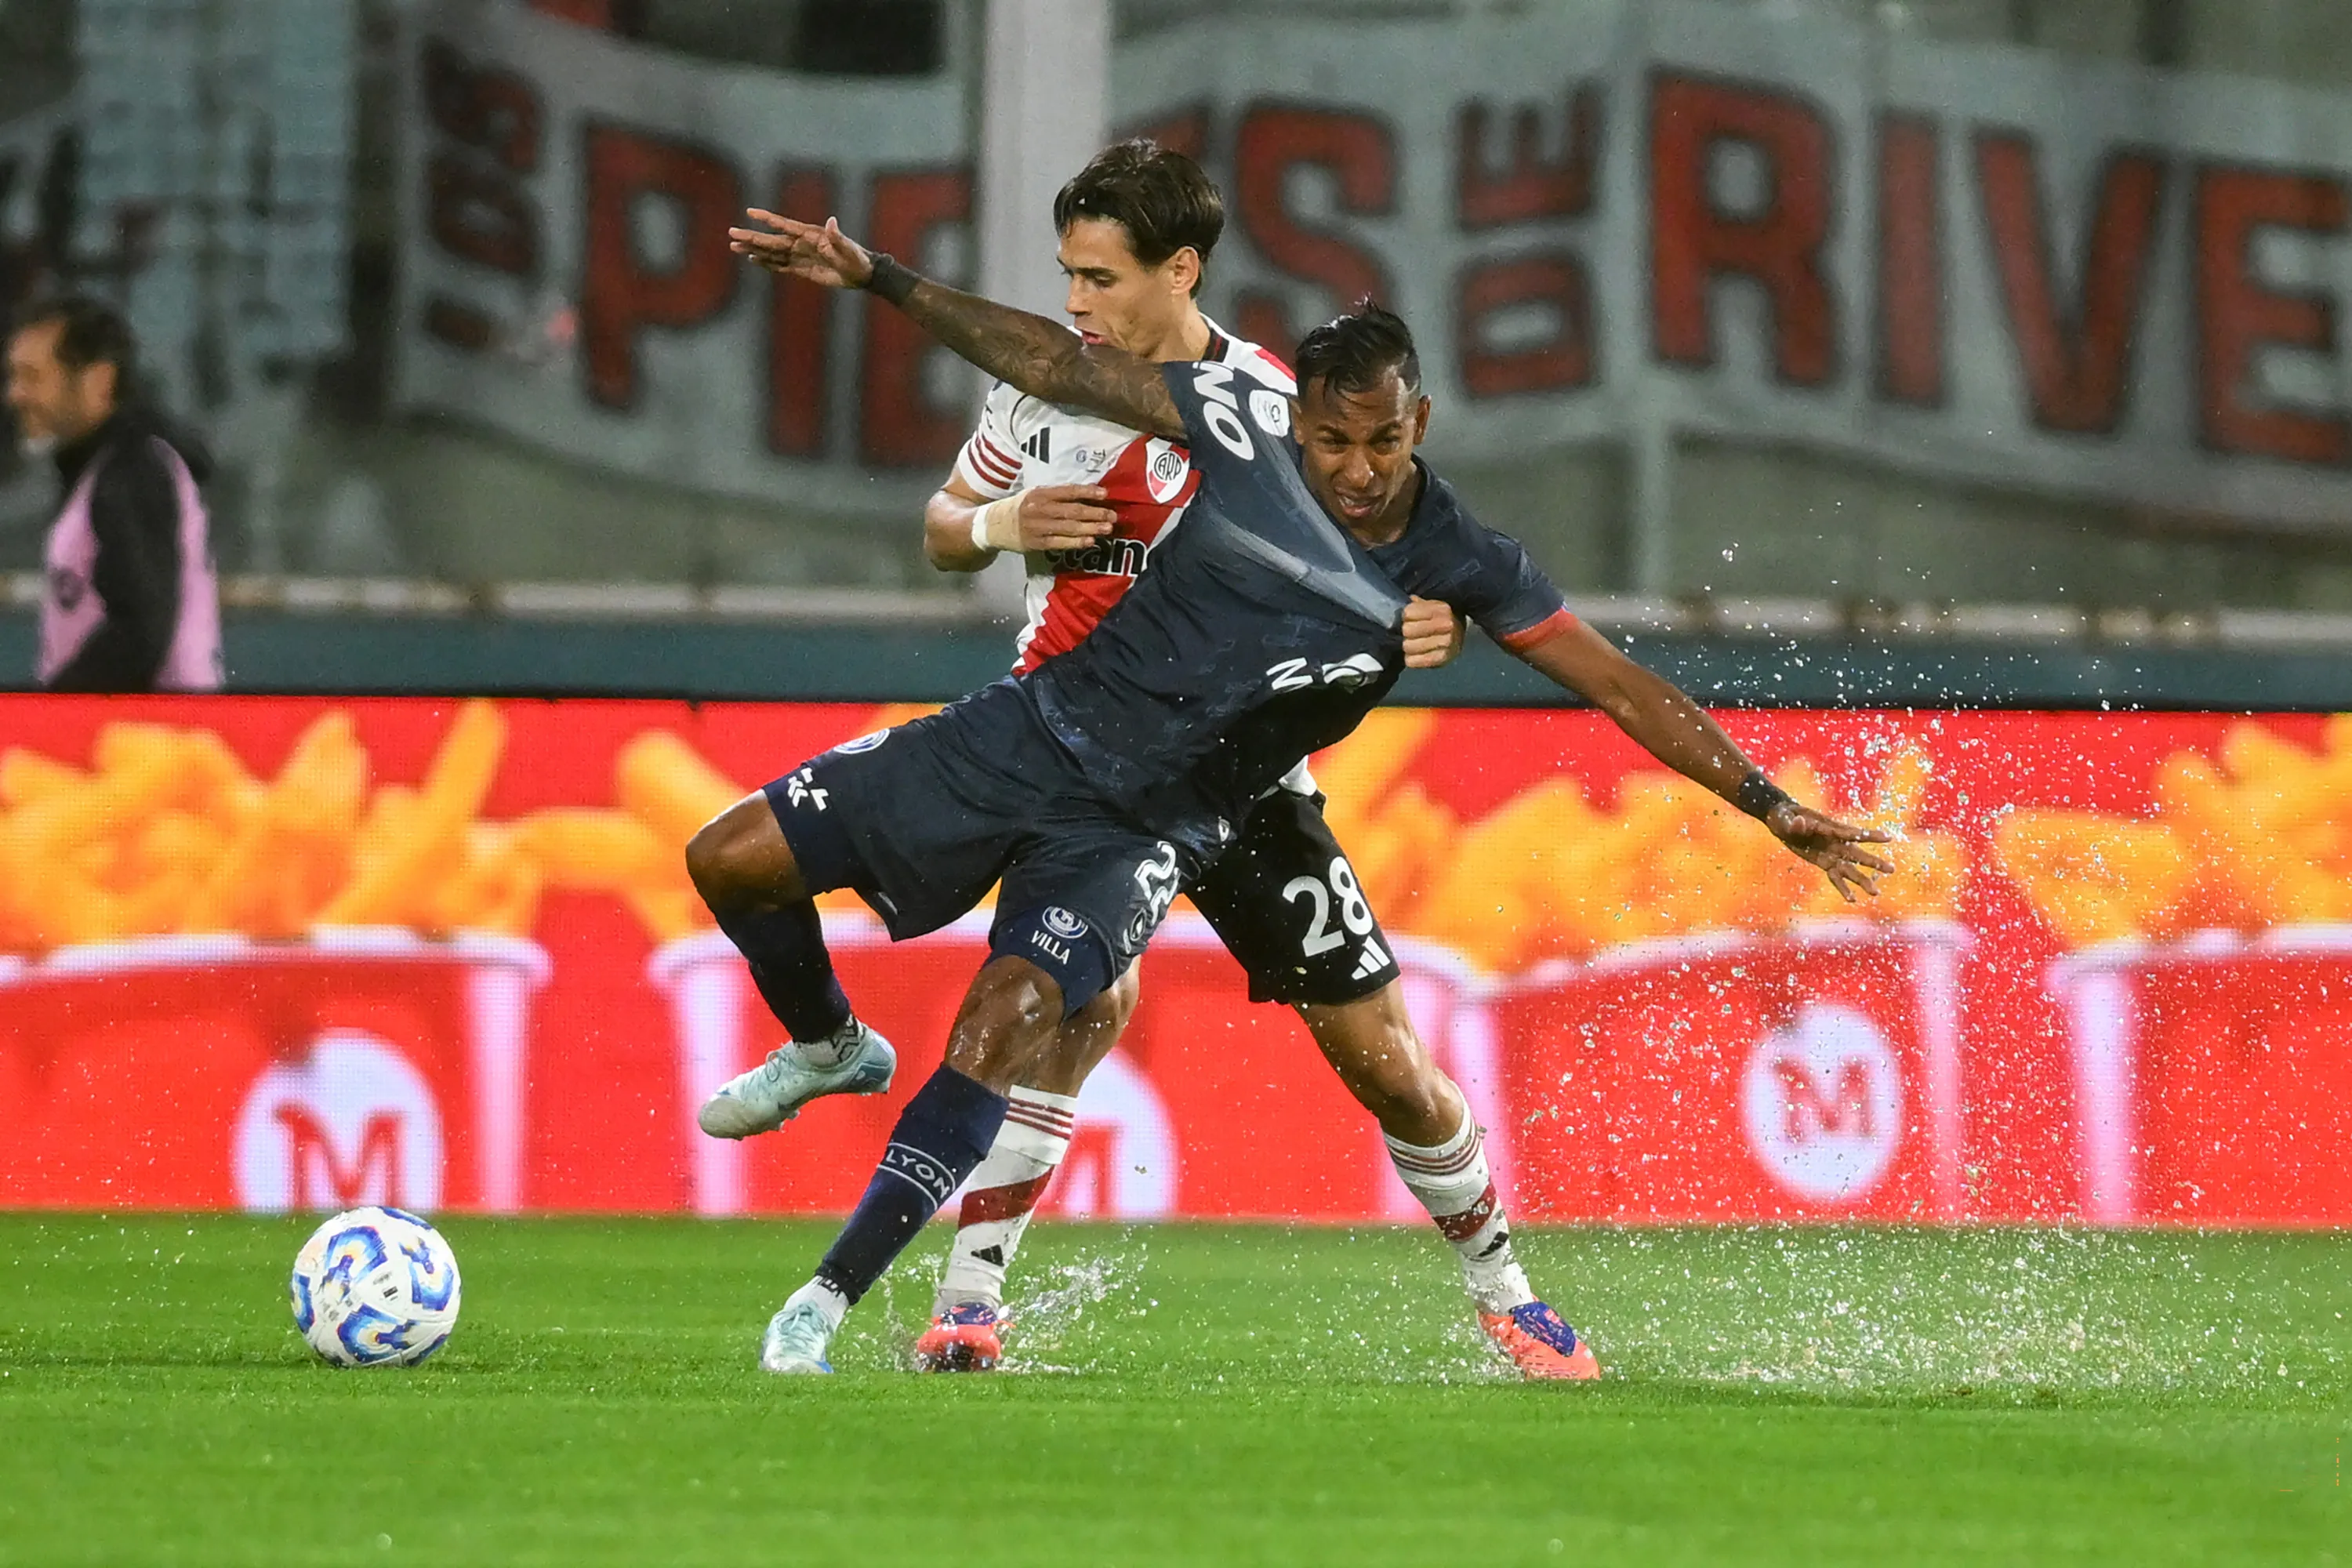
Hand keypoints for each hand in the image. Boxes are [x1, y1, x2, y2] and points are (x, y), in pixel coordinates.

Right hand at [728, 210, 873, 288]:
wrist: (862, 273)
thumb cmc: (857, 258)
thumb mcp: (848, 248)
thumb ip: (837, 236)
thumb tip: (832, 221)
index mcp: (810, 235)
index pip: (784, 225)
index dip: (767, 219)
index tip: (750, 212)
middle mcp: (801, 244)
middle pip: (772, 240)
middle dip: (752, 237)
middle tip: (732, 233)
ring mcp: (800, 256)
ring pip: (772, 252)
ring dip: (754, 250)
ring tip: (735, 246)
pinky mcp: (802, 269)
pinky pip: (780, 266)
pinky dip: (766, 264)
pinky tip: (753, 260)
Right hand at [1013, 485, 1117, 551]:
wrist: (993, 525)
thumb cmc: (1020, 507)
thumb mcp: (1034, 494)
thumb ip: (1056, 495)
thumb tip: (1086, 496)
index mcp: (1040, 493)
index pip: (1068, 491)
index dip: (1088, 492)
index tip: (1105, 494)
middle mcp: (1039, 508)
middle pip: (1072, 511)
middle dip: (1095, 513)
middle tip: (1113, 516)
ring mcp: (1037, 527)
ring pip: (1069, 528)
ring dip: (1090, 528)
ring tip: (1107, 529)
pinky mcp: (1036, 543)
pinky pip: (1060, 543)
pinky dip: (1076, 542)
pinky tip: (1090, 541)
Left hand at [1402, 597, 1464, 668]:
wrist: (1459, 637)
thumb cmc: (1440, 620)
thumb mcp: (1432, 607)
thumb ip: (1419, 604)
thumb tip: (1410, 599)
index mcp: (1442, 609)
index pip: (1408, 613)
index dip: (1405, 617)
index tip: (1409, 620)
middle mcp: (1446, 624)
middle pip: (1407, 630)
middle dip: (1406, 633)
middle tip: (1411, 635)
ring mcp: (1446, 642)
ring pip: (1409, 646)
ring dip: (1408, 647)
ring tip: (1414, 645)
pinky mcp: (1442, 659)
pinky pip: (1413, 661)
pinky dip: (1411, 659)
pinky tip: (1415, 656)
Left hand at [1765, 803, 1897, 902]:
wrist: (1783, 818)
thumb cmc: (1786, 816)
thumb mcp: (1786, 819)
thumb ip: (1795, 824)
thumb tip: (1800, 822)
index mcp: (1830, 828)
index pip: (1853, 833)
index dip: (1870, 836)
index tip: (1888, 838)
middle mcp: (1835, 842)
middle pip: (1857, 854)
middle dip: (1873, 862)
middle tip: (1891, 869)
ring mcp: (1831, 853)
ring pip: (1850, 869)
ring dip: (1863, 880)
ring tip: (1876, 892)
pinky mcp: (1824, 862)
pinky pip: (1835, 877)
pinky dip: (1843, 888)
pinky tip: (1853, 899)